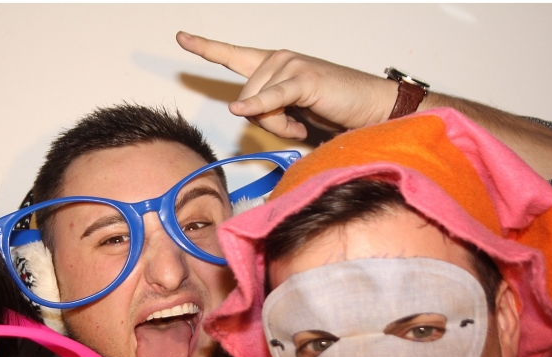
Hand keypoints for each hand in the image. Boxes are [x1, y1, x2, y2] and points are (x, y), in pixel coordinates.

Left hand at [177, 31, 395, 137]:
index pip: (233, 54)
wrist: (370, 106)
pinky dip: (259, 108)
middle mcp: (277, 59)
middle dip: (263, 122)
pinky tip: (245, 111)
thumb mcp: (290, 112)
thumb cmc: (331, 108)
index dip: (206, 47)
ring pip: (256, 107)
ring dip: (277, 125)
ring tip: (303, 121)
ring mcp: (289, 65)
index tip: (182, 37)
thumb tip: (247, 115)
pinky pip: (271, 99)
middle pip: (243, 100)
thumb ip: (265, 111)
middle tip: (293, 124)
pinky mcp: (302, 79)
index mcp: (272, 65)